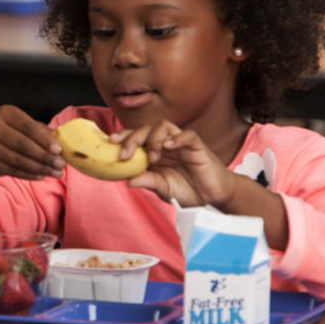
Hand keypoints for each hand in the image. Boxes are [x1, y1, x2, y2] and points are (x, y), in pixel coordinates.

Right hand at [0, 105, 64, 181]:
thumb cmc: (14, 135)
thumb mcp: (27, 129)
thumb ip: (43, 133)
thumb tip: (62, 146)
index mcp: (5, 112)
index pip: (28, 126)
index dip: (44, 139)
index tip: (59, 150)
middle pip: (22, 144)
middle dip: (44, 156)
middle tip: (61, 165)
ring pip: (17, 160)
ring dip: (39, 168)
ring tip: (55, 173)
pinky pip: (11, 170)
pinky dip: (28, 175)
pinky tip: (40, 176)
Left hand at [120, 122, 236, 208]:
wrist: (214, 198)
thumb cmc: (189, 191)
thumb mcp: (164, 189)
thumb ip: (148, 182)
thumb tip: (128, 181)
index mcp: (154, 153)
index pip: (136, 136)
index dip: (123, 136)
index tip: (110, 143)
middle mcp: (165, 144)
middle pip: (146, 128)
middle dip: (132, 138)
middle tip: (125, 155)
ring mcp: (181, 143)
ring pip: (163, 125)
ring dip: (153, 139)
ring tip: (153, 158)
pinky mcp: (197, 146)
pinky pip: (187, 134)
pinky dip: (176, 138)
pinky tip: (168, 147)